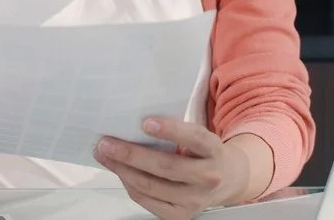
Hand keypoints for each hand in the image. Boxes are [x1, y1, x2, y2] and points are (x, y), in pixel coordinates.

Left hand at [94, 117, 251, 218]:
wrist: (228, 180)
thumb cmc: (205, 154)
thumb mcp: (201, 137)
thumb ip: (177, 130)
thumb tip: (134, 123)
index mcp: (214, 151)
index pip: (195, 138)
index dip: (170, 130)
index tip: (146, 122)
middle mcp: (207, 178)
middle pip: (166, 166)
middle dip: (131, 154)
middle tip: (107, 142)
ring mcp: (194, 200)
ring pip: (151, 185)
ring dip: (122, 169)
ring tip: (105, 155)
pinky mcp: (180, 215)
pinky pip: (146, 200)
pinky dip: (128, 184)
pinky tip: (119, 171)